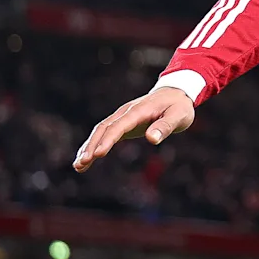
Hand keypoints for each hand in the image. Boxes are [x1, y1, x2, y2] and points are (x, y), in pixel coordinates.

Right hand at [73, 87, 195, 172]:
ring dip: (88, 147)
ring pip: (101, 131)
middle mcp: (126, 112)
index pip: (120, 126)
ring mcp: (122, 117)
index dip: (108, 140)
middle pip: (104, 128)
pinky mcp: (123, 123)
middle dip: (92, 146)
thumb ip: (165, 126)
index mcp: (139, 110)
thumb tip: (152, 139)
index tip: (98, 155)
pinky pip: (105, 134)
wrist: (176, 93)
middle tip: (82, 163)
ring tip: (78, 166)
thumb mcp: (179, 116)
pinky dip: (94, 145)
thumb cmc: (179, 106)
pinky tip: (86, 161)